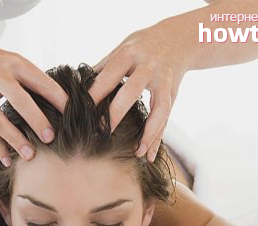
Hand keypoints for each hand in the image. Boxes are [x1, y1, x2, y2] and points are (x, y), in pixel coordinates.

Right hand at [0, 36, 67, 166]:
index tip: (72, 114)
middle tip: (50, 138)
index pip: (40, 81)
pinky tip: (8, 159)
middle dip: (36, 120)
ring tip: (30, 155)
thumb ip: (31, 80)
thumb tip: (60, 103)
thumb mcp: (12, 61)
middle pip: (19, 100)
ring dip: (14, 139)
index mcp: (15, 64)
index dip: (57, 98)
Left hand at [89, 18, 188, 162]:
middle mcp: (148, 67)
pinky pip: (166, 118)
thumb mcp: (122, 48)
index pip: (108, 76)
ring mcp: (163, 81)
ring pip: (158, 109)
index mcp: (129, 54)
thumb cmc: (142, 45)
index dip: (95, 95)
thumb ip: (103, 67)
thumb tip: (78, 87)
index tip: (81, 114)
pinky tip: (149, 155)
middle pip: (132, 91)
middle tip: (101, 133)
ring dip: (148, 132)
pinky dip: (158, 138)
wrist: (179, 37)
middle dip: (116, 113)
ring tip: (136, 152)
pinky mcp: (173, 93)